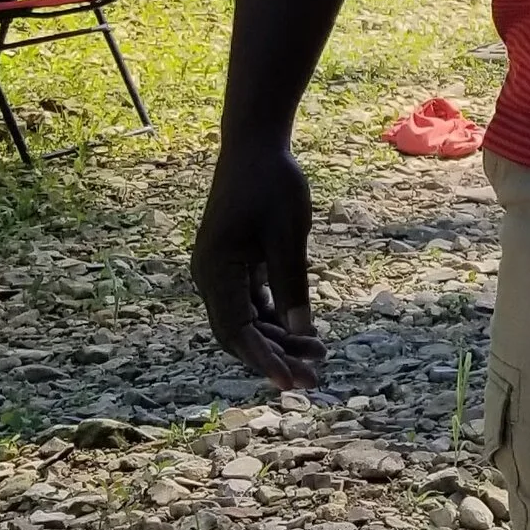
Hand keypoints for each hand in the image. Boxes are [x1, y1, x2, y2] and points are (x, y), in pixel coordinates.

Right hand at [191, 137, 325, 387]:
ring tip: (318, 357)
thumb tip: (302, 333)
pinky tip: (306, 334)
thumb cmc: (272, 183)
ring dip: (279, 342)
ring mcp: (221, 272)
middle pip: (239, 334)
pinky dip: (277, 320)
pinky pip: (253, 304)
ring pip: (247, 322)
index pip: (236, 331)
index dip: (263, 360)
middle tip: (314, 381)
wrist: (256, 145)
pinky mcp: (235, 265)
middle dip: (275, 359)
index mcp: (215, 271)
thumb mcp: (287, 234)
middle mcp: (211, 277)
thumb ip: (293, 283)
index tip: (290, 383)